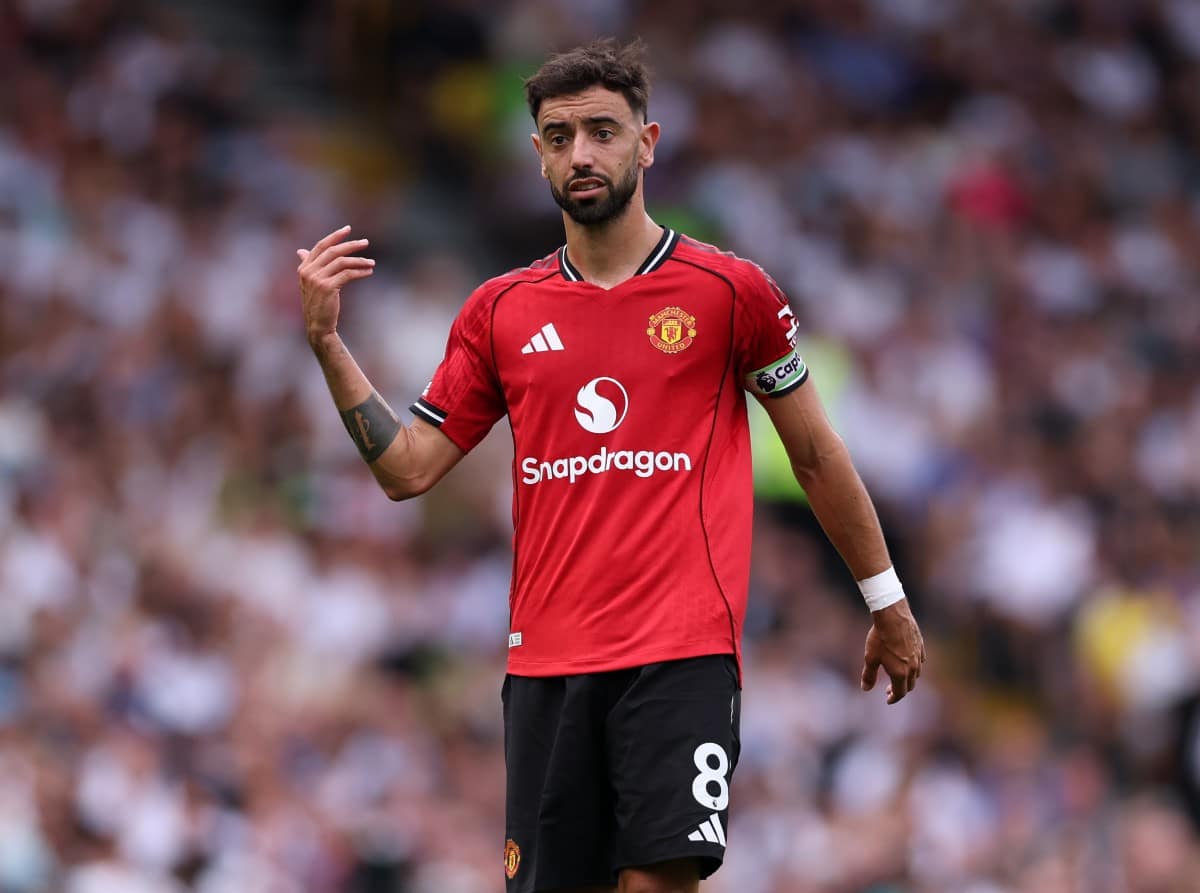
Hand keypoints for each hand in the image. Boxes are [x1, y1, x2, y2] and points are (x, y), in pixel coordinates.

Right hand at [297, 225, 374, 344]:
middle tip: (365, 242)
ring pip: (342, 262)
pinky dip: (360, 272)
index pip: (320, 246)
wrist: (318, 326)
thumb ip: (307, 266)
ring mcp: (317, 279)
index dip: (335, 236)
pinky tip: (369, 272)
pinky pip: (348, 274)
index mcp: (304, 268)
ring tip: (372, 262)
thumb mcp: (309, 283)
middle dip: (350, 245)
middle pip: (333, 251)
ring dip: (359, 260)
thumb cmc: (317, 304)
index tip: (348, 229)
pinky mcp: (328, 287)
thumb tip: (300, 250)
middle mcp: (308, 271)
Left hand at [860, 599, 925, 703]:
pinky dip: (915, 665)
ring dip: (908, 678)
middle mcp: (913, 667)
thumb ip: (869, 675)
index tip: (887, 699)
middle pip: (910, 685)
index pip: (900, 693)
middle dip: (900, 690)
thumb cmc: (880, 638)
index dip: (893, 698)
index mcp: (900, 673)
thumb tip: (865, 689)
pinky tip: (908, 661)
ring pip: (917, 673)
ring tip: (898, 676)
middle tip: (889, 690)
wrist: (892, 616)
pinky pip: (920, 660)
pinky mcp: (920, 645)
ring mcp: (918, 656)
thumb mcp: (870, 658)